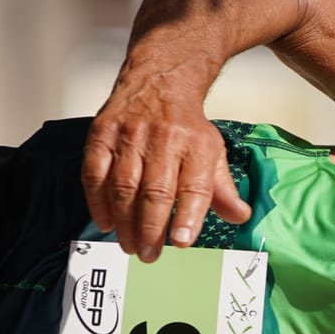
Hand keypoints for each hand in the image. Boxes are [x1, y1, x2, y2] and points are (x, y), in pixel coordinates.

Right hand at [81, 64, 251, 261]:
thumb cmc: (186, 125)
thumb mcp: (213, 151)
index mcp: (197, 145)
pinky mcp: (102, 134)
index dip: (188, 216)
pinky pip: (95, 172)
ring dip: (125, 222)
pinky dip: (98, 201)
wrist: (159, 79)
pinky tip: (106, 222)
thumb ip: (223, 189)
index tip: (182, 241)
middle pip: (155, 192)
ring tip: (130, 246)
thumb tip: (240, 217)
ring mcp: (130, 135)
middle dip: (151, 229)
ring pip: (124, 186)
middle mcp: (164, 138)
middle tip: (149, 254)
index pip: (194, 186)